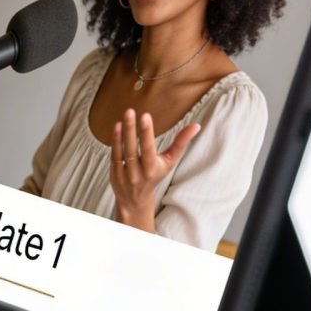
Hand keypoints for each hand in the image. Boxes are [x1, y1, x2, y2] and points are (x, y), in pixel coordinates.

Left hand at [109, 108, 199, 231]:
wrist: (135, 199)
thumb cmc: (155, 175)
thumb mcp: (170, 162)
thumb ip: (181, 143)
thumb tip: (196, 126)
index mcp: (152, 169)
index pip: (149, 149)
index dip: (146, 133)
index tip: (145, 116)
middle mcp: (137, 173)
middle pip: (133, 149)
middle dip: (131, 129)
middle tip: (130, 111)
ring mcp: (124, 174)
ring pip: (122, 152)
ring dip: (121, 134)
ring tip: (124, 116)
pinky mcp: (114, 173)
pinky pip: (114, 155)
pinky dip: (115, 141)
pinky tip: (117, 127)